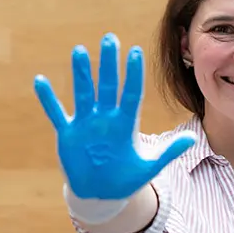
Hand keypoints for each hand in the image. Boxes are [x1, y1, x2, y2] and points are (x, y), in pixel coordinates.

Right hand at [34, 33, 194, 200]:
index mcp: (125, 124)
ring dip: (81, 73)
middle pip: (108, 86)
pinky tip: (40, 80)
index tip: (136, 52)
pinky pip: (55, 113)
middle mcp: (105, 118)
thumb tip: (193, 139)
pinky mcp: (67, 134)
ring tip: (79, 50)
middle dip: (109, 64)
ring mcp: (85, 124)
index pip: (131, 93)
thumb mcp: (148, 168)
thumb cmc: (125, 178)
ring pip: (83, 93)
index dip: (133, 74)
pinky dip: (48, 99)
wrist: (101, 193)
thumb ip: (168, 152)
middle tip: (110, 38)